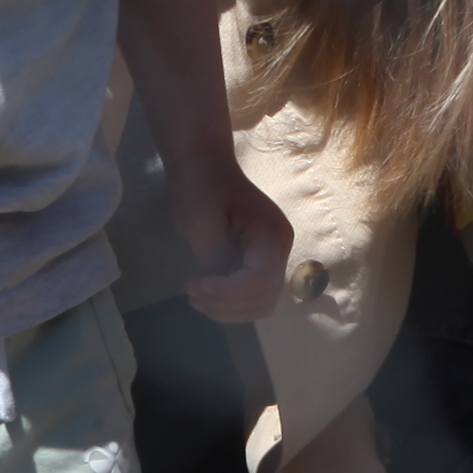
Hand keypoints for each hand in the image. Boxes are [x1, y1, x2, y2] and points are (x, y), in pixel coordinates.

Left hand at [178, 165, 295, 323]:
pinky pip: (252, 294)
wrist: (203, 163)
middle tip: (192, 294)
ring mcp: (273, 256)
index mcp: (272, 233)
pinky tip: (206, 292)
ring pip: (261, 303)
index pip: (259, 281)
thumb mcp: (201, 221)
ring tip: (196, 296)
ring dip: (229, 308)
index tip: (194, 287)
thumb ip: (214, 259)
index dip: (227, 294)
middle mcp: (281, 248)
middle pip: (264, 299)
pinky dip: (230, 301)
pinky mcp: (260, 261)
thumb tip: (216, 291)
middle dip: (227, 305)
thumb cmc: (201, 184)